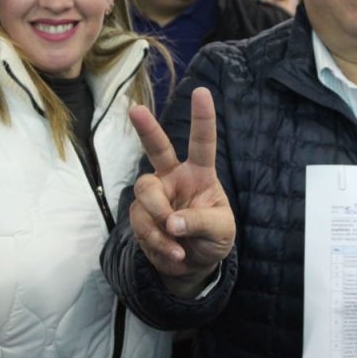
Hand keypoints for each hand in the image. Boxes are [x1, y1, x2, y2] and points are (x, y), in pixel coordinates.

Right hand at [128, 87, 234, 297]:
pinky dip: (157, 243)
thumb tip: (172, 222)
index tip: (201, 92)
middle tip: (135, 109)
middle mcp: (174, 177)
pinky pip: (141, 224)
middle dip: (146, 128)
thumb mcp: (221, 230)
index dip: (202, 118)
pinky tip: (172, 252)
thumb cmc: (213, 238)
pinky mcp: (140, 215)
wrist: (193, 265)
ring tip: (178, 245)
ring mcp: (154, 195)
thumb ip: (200, 222)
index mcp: (200, 174)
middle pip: (156, 149)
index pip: (202, 143)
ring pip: (145, 195)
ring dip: (159, 223)